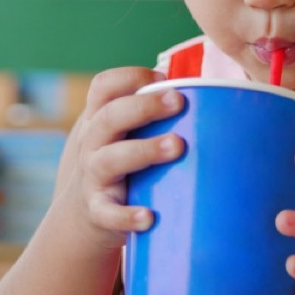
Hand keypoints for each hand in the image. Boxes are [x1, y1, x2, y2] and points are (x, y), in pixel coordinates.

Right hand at [55, 67, 185, 250]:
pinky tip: (149, 216)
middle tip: (178, 102)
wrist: (84, 215)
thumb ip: (151, 117)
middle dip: (144, 107)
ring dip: (144, 150)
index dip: (130, 77)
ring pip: (110, 160)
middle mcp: (93, 144)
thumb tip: (210, 97)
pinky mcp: (98, 211)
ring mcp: (93, 177)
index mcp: (101, 119)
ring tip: (177, 146)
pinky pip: (109, 213)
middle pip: (110, 117)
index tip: (163, 78)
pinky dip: (127, 215)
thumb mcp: (125, 136)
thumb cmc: (121, 164)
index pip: (104, 86)